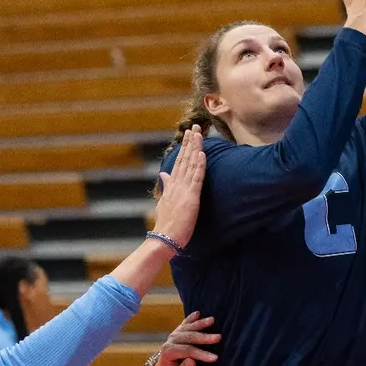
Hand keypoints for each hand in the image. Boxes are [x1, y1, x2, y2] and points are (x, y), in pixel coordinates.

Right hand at [154, 125, 205, 248]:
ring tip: (199, 134)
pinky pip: (196, 178)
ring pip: (190, 164)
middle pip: (184, 159)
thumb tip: (164, 174)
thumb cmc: (166, 224)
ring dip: (195, 148)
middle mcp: (177, 184)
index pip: (179, 162)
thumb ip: (166, 186)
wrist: (164, 238)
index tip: (188, 135)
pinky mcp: (191, 197)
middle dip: (190, 142)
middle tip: (195, 126)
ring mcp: (184, 190)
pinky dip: (199, 165)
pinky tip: (202, 153)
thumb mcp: (164, 202)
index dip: (184, 148)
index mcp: (172, 185)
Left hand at [157, 311, 219, 365]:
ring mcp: (174, 335)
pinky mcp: (178, 332)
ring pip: (188, 328)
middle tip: (218, 338)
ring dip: (201, 324)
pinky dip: (192, 318)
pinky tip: (198, 313)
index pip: (187, 351)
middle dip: (204, 337)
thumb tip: (193, 361)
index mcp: (168, 352)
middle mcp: (170, 341)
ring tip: (212, 320)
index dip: (201, 354)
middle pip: (189, 337)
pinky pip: (185, 323)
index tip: (215, 358)